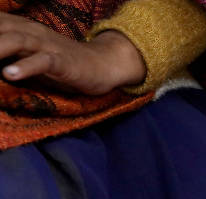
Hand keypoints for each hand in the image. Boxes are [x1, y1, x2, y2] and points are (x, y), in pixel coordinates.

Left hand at [0, 13, 145, 93]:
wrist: (106, 64)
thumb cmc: (63, 61)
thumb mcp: (31, 50)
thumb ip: (10, 49)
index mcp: (23, 28)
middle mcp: (33, 33)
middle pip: (0, 29)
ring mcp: (49, 47)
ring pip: (16, 41)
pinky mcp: (64, 62)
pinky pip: (43, 63)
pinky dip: (24, 68)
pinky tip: (9, 74)